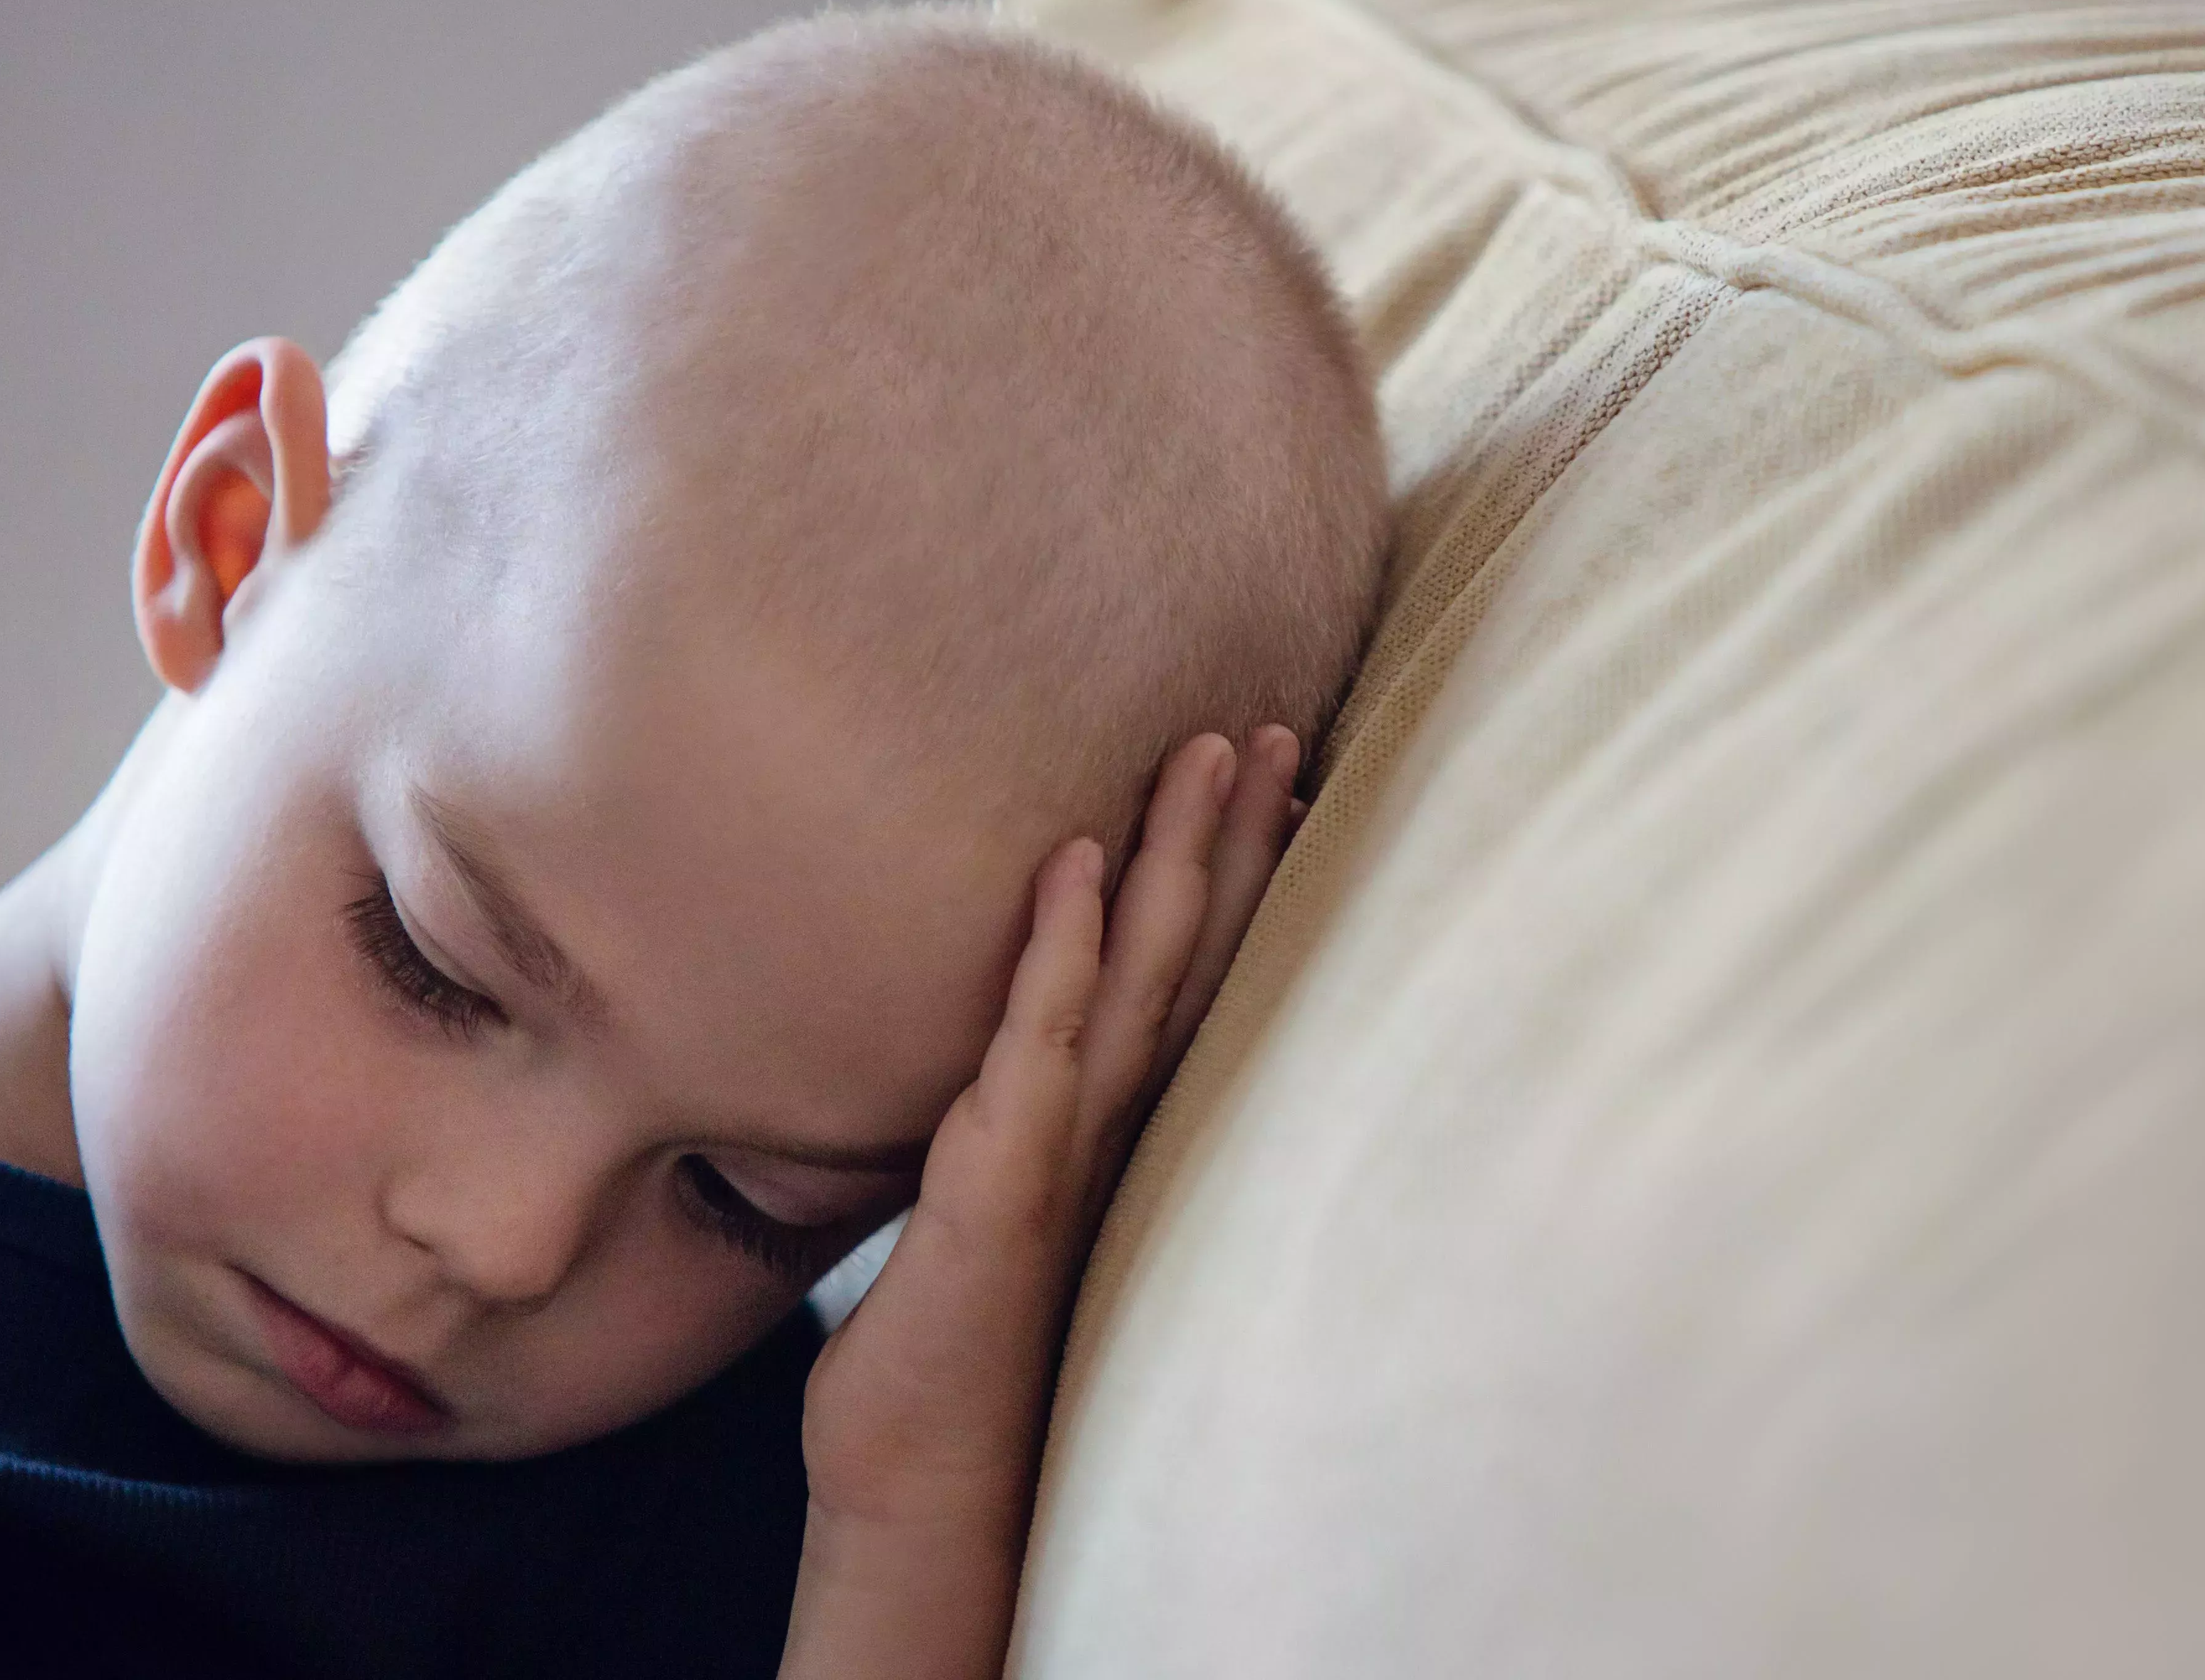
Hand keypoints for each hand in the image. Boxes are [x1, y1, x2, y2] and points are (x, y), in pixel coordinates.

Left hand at [780, 726, 1303, 1679]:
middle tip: (1277, 724)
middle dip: (1238, 839)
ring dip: (1174, 860)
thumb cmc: (956, 1341)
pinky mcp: (1002, 1183)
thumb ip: (1028, 1123)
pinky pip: (1038, 1043)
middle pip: (1195, 954)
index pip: (1194, 974)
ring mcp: (1070, 1150)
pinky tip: (1074, 863)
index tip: (1272, 774)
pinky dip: (1059, 951)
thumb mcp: (1001, 1206)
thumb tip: (1033, 1054)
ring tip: (1208, 749)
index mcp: (1123, 1123)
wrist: (927, 1480)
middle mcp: (1119, 1126)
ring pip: (1139, 977)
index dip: (1236, 875)